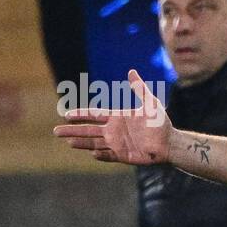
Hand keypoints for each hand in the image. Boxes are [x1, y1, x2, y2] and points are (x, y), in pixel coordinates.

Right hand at [53, 69, 171, 164]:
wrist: (171, 142)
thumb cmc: (161, 122)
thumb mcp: (151, 103)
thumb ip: (139, 88)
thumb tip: (131, 71)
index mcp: (117, 117)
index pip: (94, 115)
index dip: (80, 114)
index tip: (66, 114)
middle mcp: (114, 131)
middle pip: (88, 130)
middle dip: (72, 130)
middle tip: (55, 131)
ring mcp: (118, 144)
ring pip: (95, 143)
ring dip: (82, 142)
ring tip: (69, 141)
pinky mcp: (124, 156)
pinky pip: (109, 155)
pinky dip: (101, 155)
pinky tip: (93, 153)